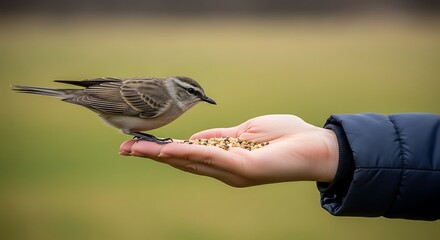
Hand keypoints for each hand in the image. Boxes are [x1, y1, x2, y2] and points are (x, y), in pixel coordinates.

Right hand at [119, 115, 338, 186]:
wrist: (316, 145)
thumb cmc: (285, 136)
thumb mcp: (245, 131)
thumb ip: (220, 136)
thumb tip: (194, 138)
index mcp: (224, 159)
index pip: (187, 155)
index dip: (162, 150)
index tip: (137, 144)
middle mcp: (224, 170)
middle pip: (182, 162)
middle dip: (153, 155)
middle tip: (124, 148)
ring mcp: (233, 171)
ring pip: (191, 162)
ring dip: (163, 155)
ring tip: (137, 149)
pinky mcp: (245, 167)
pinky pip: (213, 157)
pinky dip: (190, 152)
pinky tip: (171, 148)